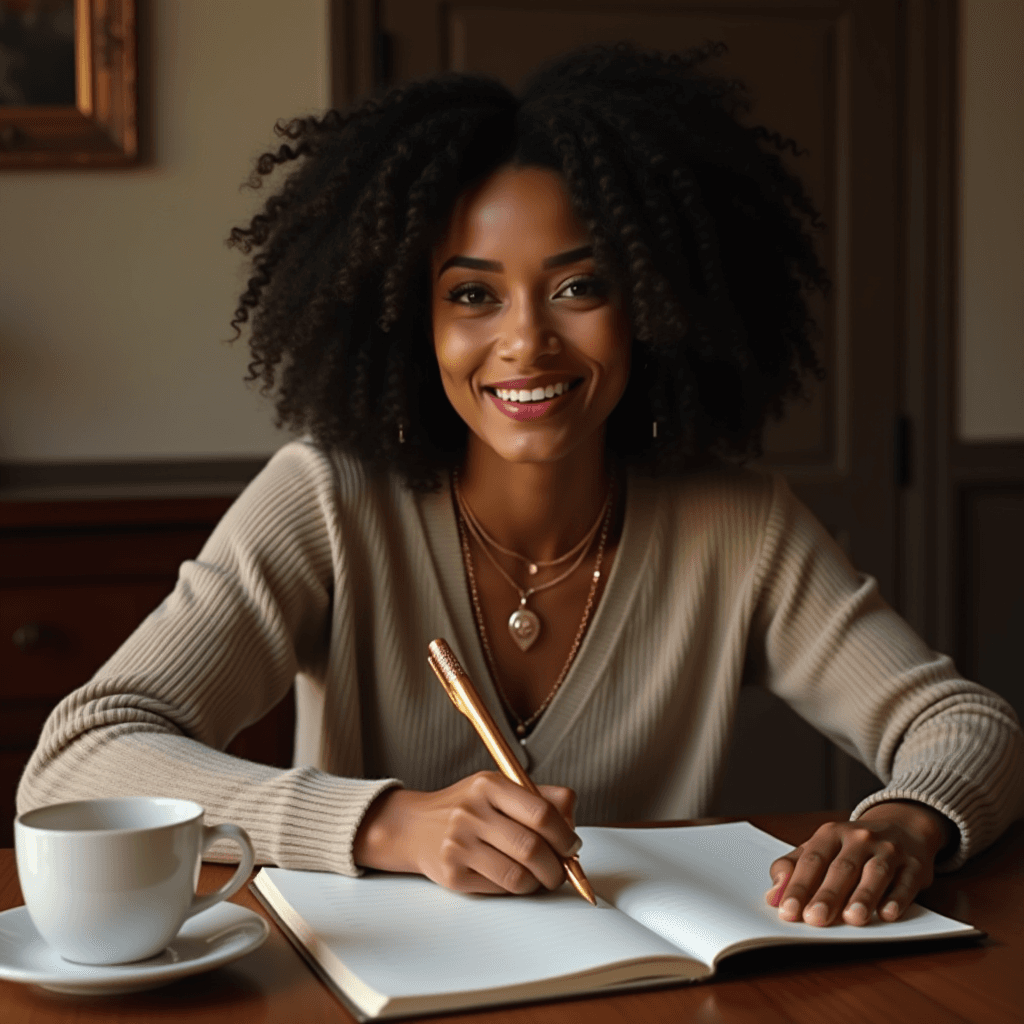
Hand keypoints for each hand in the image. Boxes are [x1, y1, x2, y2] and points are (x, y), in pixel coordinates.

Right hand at [353, 772, 579, 894]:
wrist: (415, 826)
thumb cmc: (466, 807)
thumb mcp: (499, 788)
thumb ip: (540, 796)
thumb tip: (572, 818)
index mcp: (488, 785)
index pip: (541, 812)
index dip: (565, 834)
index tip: (572, 846)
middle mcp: (472, 812)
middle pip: (532, 848)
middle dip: (557, 866)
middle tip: (561, 869)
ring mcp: (459, 845)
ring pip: (518, 876)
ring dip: (538, 882)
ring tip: (539, 876)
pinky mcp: (453, 874)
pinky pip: (500, 889)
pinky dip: (516, 889)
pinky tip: (513, 877)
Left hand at [765, 800, 954, 926]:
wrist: (902, 827)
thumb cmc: (852, 846)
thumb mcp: (821, 847)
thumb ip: (794, 868)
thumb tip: (773, 896)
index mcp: (831, 833)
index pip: (812, 860)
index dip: (798, 885)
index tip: (788, 910)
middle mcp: (860, 838)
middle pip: (841, 868)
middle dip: (827, 895)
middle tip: (814, 919)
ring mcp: (889, 850)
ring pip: (875, 873)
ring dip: (863, 896)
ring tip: (852, 919)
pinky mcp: (915, 865)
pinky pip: (906, 882)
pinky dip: (898, 898)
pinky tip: (888, 914)